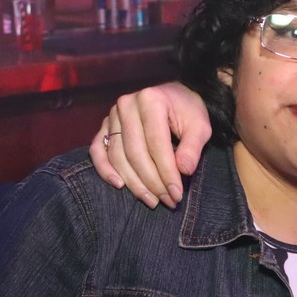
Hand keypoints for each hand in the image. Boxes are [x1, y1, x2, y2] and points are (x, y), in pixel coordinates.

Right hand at [89, 83, 211, 207]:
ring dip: (134, 182)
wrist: (174, 96)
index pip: (156, 144)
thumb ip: (192, 147)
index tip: (177, 194)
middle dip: (152, 182)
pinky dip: (105, 169)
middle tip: (167, 200)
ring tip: (152, 200)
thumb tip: (184, 171)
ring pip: (118, 156)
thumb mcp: (200, 126)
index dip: (166, 172)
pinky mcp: (105, 125)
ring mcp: (112, 115)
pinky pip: (97, 150)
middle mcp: (127, 105)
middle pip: (135, 153)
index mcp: (151, 100)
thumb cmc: (188, 111)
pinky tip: (119, 185)